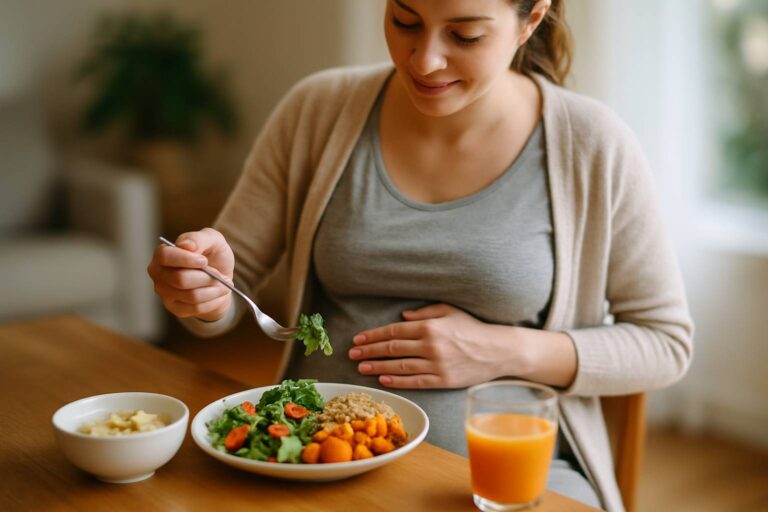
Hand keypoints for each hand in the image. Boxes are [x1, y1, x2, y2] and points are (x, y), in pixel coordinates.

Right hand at [147, 227, 234, 320]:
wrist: (220, 277)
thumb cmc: (213, 255)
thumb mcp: (212, 239)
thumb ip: (199, 239)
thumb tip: (185, 245)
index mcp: (162, 254)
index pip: (165, 256)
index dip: (186, 259)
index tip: (204, 261)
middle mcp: (158, 274)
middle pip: (181, 279)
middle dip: (207, 277)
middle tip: (220, 275)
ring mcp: (164, 293)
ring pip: (192, 296)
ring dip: (214, 290)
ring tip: (223, 284)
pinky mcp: (175, 308)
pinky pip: (196, 308)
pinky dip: (213, 301)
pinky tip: (217, 294)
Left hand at [348, 304, 519, 388]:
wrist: (498, 350)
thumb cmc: (472, 327)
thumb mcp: (449, 311)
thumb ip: (424, 313)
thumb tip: (401, 317)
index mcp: (430, 327)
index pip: (394, 330)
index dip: (374, 335)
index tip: (358, 339)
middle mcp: (431, 346)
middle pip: (392, 348)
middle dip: (370, 351)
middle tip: (352, 354)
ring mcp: (437, 365)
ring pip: (400, 366)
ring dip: (378, 367)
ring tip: (361, 367)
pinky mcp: (443, 380)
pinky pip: (415, 381)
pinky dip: (397, 380)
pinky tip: (383, 379)